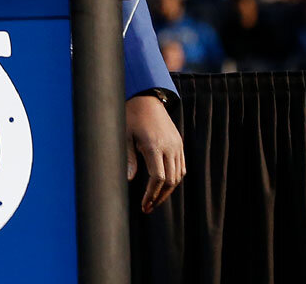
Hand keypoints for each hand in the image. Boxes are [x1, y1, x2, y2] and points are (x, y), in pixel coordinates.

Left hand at [125, 92, 184, 213]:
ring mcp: (176, 145)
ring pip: (178, 176)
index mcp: (154, 146)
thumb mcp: (124, 136)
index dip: (151, 194)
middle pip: (170, 181)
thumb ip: (128, 159)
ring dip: (168, 191)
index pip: (157, 178)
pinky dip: (175, 179)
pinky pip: (181, 167)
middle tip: (148, 207)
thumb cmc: (130, 116)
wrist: (146, 98)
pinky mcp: (179, 143)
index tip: (143, 204)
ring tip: (154, 200)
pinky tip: (164, 186)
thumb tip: (128, 180)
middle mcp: (169, 147)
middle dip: (159, 197)